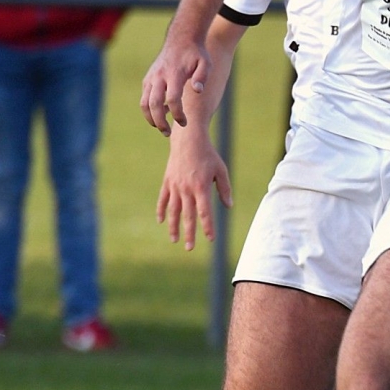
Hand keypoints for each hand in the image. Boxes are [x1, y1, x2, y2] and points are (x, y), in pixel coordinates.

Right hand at [140, 35, 208, 133]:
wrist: (181, 39)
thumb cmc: (196, 53)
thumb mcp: (205, 63)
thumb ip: (202, 77)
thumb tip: (197, 91)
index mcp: (174, 74)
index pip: (172, 99)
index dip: (177, 114)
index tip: (184, 122)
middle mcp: (159, 76)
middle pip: (153, 104)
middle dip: (159, 121)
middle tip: (168, 133)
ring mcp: (152, 77)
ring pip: (144, 102)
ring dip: (151, 118)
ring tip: (162, 128)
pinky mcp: (148, 78)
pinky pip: (145, 97)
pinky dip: (149, 109)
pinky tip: (162, 114)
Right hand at [156, 132, 231, 249]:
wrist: (188, 140)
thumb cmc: (208, 155)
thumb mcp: (221, 170)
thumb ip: (224, 189)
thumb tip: (228, 206)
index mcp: (201, 187)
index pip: (205, 212)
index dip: (207, 226)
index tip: (210, 239)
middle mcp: (187, 189)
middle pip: (188, 216)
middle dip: (189, 233)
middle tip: (189, 248)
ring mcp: (175, 186)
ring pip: (173, 211)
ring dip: (174, 227)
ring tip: (174, 240)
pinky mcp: (167, 182)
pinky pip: (163, 199)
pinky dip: (161, 211)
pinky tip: (161, 222)